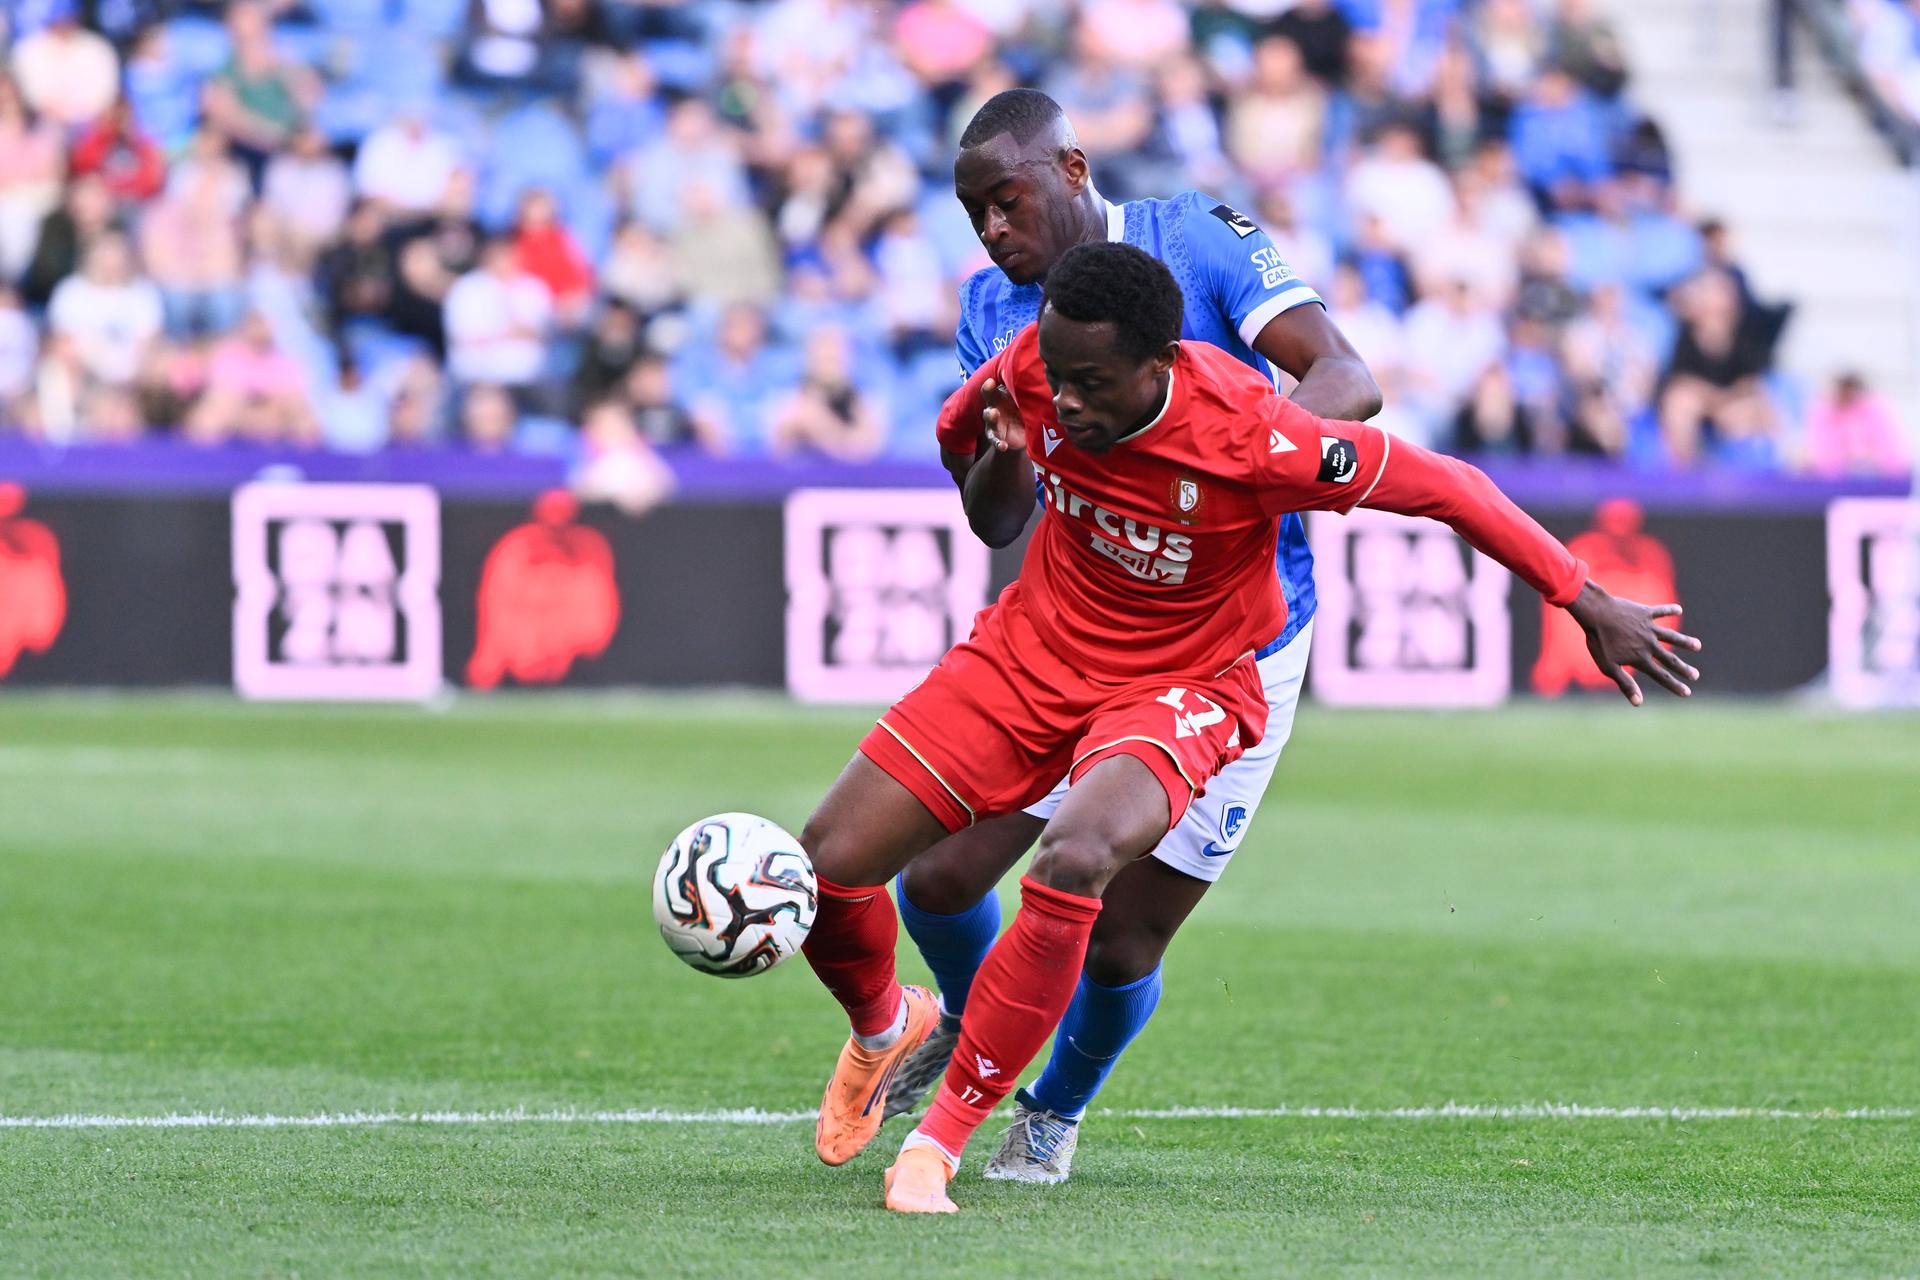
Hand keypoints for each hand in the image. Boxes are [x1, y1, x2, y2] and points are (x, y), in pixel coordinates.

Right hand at [982, 378, 1026, 453]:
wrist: (1027, 425)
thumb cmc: (1024, 404)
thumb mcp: (1024, 395)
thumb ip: (1024, 387)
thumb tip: (1030, 371)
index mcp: (999, 397)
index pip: (991, 391)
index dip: (989, 387)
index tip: (990, 382)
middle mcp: (995, 409)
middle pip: (988, 406)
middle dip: (990, 406)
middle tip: (994, 409)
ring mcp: (995, 424)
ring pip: (989, 421)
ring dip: (991, 419)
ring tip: (994, 416)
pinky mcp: (1000, 437)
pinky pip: (996, 441)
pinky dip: (998, 443)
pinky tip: (1003, 446)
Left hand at [1565, 581, 1702, 705]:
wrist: (1596, 614)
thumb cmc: (1599, 641)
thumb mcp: (1609, 666)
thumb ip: (1625, 683)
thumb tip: (1638, 703)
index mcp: (1640, 658)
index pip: (1661, 676)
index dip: (1674, 685)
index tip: (1687, 692)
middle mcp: (1648, 644)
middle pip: (1670, 659)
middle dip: (1683, 668)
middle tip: (1696, 675)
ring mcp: (1648, 628)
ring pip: (1671, 636)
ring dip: (1685, 641)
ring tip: (1697, 645)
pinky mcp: (1645, 613)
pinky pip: (1660, 612)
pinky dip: (1670, 610)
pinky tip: (1679, 610)